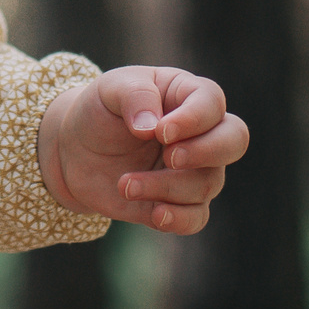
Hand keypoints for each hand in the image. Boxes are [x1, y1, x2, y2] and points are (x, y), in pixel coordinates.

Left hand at [38, 66, 247, 233]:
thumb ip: (134, 95)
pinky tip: (154, 214)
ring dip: (166, 187)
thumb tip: (152, 126)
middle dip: (206, 152)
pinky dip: (179, 219)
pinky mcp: (179, 202)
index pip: (212, 102)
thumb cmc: (99, 111)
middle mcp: (200, 133)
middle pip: (234, 141)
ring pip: (208, 183)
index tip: (160, 131)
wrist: (75, 151)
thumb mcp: (109, 89)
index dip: (194, 119)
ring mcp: (194, 170)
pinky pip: (197, 217)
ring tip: (124, 184)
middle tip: (169, 157)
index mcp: (186, 95)